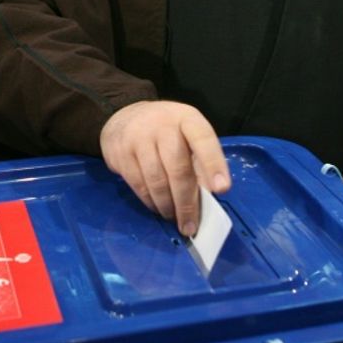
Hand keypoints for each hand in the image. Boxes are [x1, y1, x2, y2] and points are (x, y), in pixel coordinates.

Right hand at [99, 100, 230, 236]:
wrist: (125, 117)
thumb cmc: (166, 131)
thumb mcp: (186, 135)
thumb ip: (199, 161)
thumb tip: (209, 195)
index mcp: (186, 118)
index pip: (203, 139)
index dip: (214, 164)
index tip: (222, 189)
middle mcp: (162, 124)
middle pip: (178, 168)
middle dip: (186, 201)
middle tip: (190, 225)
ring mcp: (139, 137)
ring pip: (157, 180)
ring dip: (167, 205)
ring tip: (173, 217)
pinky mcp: (121, 152)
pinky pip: (138, 184)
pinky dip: (150, 201)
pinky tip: (157, 207)